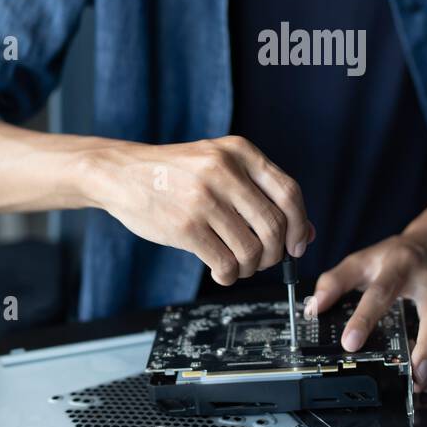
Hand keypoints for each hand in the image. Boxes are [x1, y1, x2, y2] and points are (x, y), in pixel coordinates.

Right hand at [90, 135, 312, 284]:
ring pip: (252, 249)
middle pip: (274, 225)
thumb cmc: (176, 173)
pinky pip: (225, 263)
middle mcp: (224, 170)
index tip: (296, 245)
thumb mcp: (221, 166)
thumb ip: (262, 193)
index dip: (298, 225)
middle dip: (274, 253)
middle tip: (263, 260)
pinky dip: (229, 275)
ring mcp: (204, 198)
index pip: (289, 192)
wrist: (121, 173)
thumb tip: (305, 233)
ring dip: (250, 267)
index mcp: (240, 151)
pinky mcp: (186, 226)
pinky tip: (221, 271)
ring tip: (237, 265)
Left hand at [312, 229, 426, 392]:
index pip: (381, 293)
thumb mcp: (364, 259)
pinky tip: (426, 380)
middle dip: (425, 345)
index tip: (350, 342)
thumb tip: (314, 308)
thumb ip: (336, 281)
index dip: (364, 319)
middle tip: (413, 372)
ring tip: (418, 384)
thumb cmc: (401, 255)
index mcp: (400, 267)